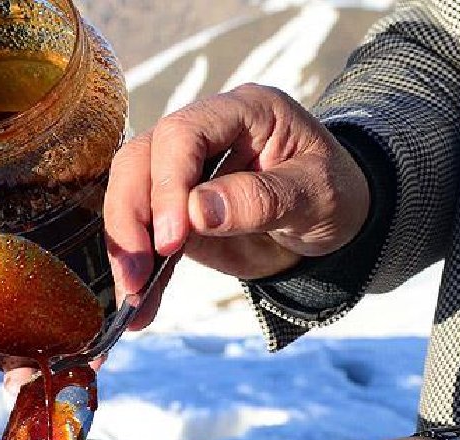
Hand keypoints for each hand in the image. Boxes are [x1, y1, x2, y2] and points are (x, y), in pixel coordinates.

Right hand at [104, 83, 370, 328]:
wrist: (334, 221)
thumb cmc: (334, 194)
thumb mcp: (316, 195)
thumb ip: (261, 199)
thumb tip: (197, 212)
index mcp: (243, 111)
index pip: (183, 133)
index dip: (168, 185)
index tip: (171, 239)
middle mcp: (203, 132)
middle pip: (139, 160)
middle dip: (131, 219)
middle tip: (136, 275)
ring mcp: (182, 170)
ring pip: (129, 195)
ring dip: (125, 249)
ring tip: (133, 300)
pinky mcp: (174, 210)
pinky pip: (145, 237)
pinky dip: (140, 273)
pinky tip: (139, 309)